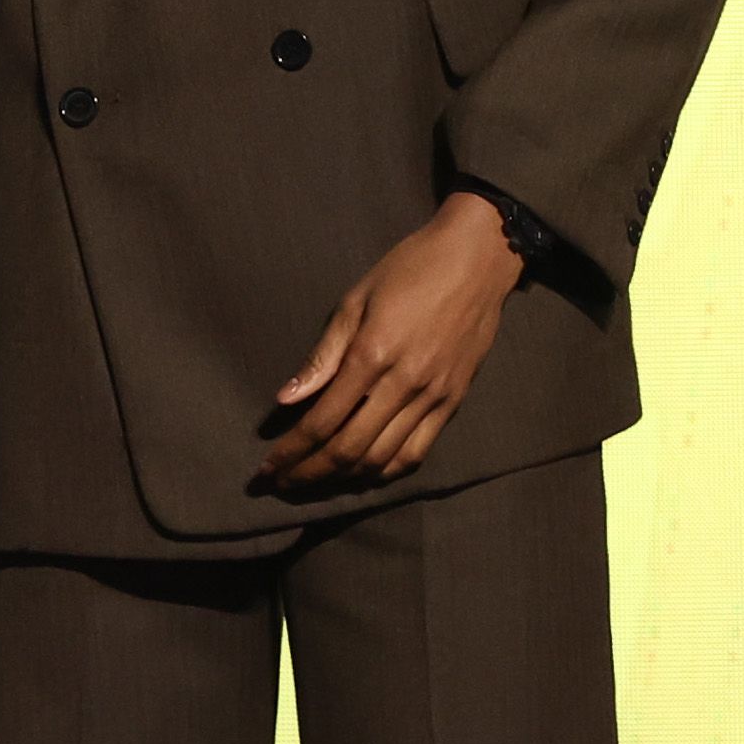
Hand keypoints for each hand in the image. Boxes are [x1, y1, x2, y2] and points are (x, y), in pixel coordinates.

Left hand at [256, 193, 523, 492]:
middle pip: (348, 450)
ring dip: (342, 479)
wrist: (477, 259)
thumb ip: (323, 354)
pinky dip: (385, 471)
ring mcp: (433, 397)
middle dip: (308, 473)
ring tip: (313, 482)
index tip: (266, 468)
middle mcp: (403, 384)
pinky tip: (362, 473)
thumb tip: (287, 399)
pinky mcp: (453, 403)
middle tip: (280, 484)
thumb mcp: (356, 299)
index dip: (290, 451)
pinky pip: (416, 452)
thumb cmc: (410, 268)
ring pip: (381, 459)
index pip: (322, 421)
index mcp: (372, 354)